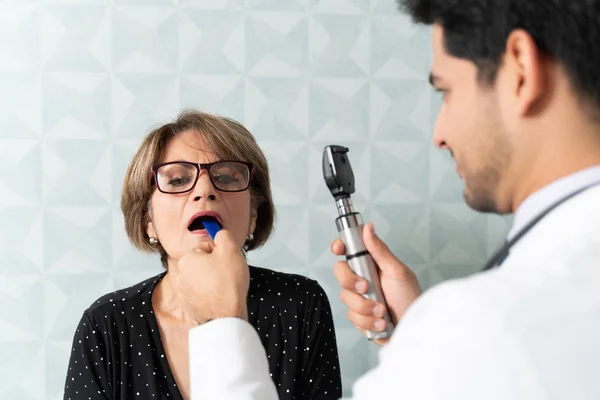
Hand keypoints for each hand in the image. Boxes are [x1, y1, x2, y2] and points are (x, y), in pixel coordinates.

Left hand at [171, 229, 249, 325]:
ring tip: (224, 288)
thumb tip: (219, 234)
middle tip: (228, 275)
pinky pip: (201, 295)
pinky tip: (219, 299)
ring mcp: (183, 294)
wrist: (227, 317)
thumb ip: (223, 235)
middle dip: (215, 267)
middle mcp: (179, 277)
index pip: (206, 248)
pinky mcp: (189, 308)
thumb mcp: (231, 249)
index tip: (227, 262)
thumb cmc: (228, 284)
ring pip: (202, 280)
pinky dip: (210, 296)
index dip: (220, 253)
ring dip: (213, 281)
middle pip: (202, 264)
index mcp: (186, 260)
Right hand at [331, 223, 421, 344]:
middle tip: (366, 288)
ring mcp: (359, 298)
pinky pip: (352, 317)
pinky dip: (368, 321)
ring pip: (345, 297)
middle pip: (340, 272)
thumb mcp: (397, 272)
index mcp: (371, 265)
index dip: (339, 246)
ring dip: (365, 306)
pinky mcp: (359, 317)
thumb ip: (380, 250)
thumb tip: (368, 227)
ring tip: (383, 311)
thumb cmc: (410, 299)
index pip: (348, 250)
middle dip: (350, 282)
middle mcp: (362, 279)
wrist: (413, 329)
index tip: (339, 248)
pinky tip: (381, 323)